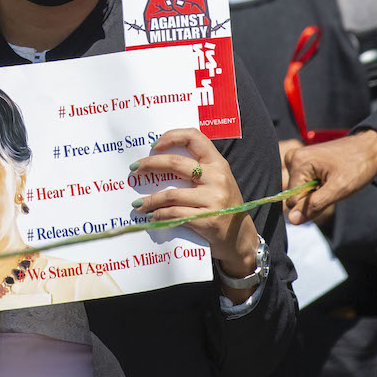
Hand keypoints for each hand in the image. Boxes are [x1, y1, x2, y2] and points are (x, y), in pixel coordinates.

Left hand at [130, 128, 256, 274]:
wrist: (241, 239)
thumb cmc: (223, 207)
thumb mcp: (216, 182)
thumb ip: (197, 171)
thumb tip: (157, 162)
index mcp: (218, 164)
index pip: (194, 137)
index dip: (172, 136)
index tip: (154, 145)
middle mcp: (218, 178)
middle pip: (175, 164)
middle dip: (150, 164)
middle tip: (134, 169)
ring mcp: (214, 199)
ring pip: (171, 194)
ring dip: (150, 200)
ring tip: (138, 204)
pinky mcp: (208, 220)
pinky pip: (175, 214)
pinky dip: (159, 215)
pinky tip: (152, 217)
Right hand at [284, 129, 376, 225]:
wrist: (369, 149)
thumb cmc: (357, 166)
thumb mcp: (339, 189)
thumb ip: (314, 205)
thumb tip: (292, 220)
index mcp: (297, 162)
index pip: (293, 200)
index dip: (312, 204)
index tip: (330, 193)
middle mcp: (292, 159)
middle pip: (295, 195)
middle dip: (314, 197)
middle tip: (333, 186)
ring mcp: (296, 159)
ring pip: (300, 191)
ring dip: (316, 192)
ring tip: (332, 180)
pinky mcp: (302, 162)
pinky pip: (304, 184)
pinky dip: (317, 186)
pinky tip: (329, 178)